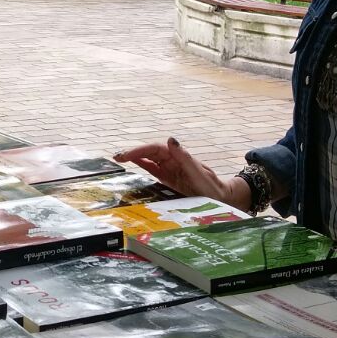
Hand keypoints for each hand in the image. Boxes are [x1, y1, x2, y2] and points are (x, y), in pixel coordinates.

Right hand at [114, 137, 238, 205]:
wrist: (220, 198)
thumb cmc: (210, 185)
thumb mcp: (197, 172)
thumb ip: (183, 156)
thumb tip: (170, 139)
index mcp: (177, 156)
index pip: (154, 149)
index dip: (139, 150)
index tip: (126, 155)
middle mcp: (172, 160)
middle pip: (149, 153)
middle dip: (132, 153)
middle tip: (116, 157)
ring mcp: (170, 169)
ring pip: (148, 160)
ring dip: (134, 158)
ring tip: (118, 158)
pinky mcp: (169, 178)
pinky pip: (153, 169)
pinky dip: (142, 165)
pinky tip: (132, 164)